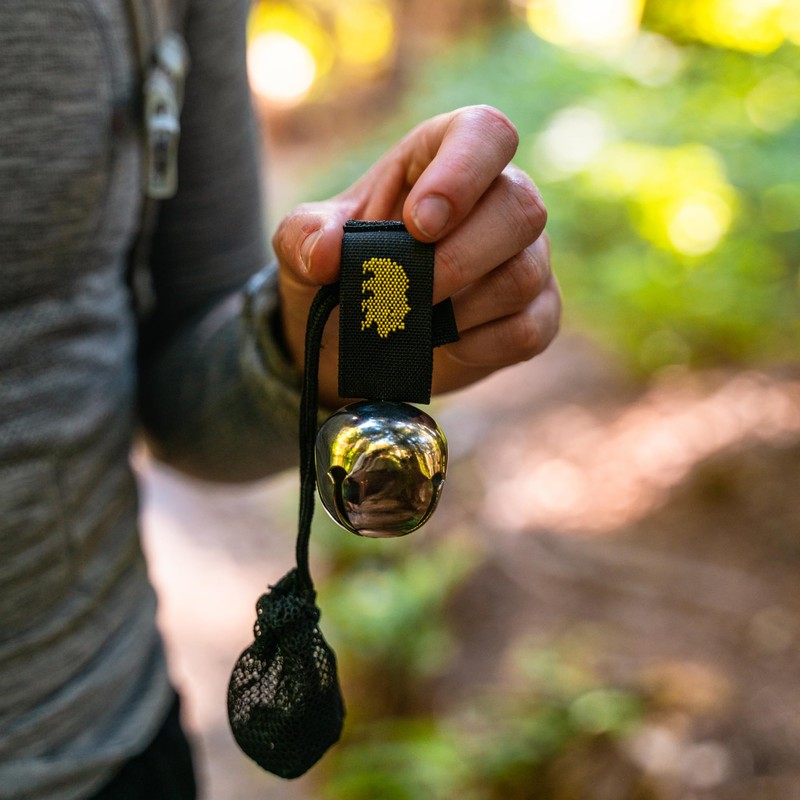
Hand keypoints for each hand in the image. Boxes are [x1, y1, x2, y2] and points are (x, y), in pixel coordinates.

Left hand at [272, 104, 560, 408]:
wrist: (354, 340)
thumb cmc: (339, 272)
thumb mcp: (302, 248)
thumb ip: (305, 237)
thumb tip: (325, 252)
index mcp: (444, 158)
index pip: (486, 134)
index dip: (461, 174)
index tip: (417, 224)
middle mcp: (498, 200)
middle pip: (522, 208)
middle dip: (458, 258)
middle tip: (406, 292)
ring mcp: (525, 257)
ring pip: (525, 274)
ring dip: (463, 309)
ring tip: (415, 320)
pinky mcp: (534, 313)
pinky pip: (528, 329)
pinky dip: (480, 345)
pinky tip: (446, 345)